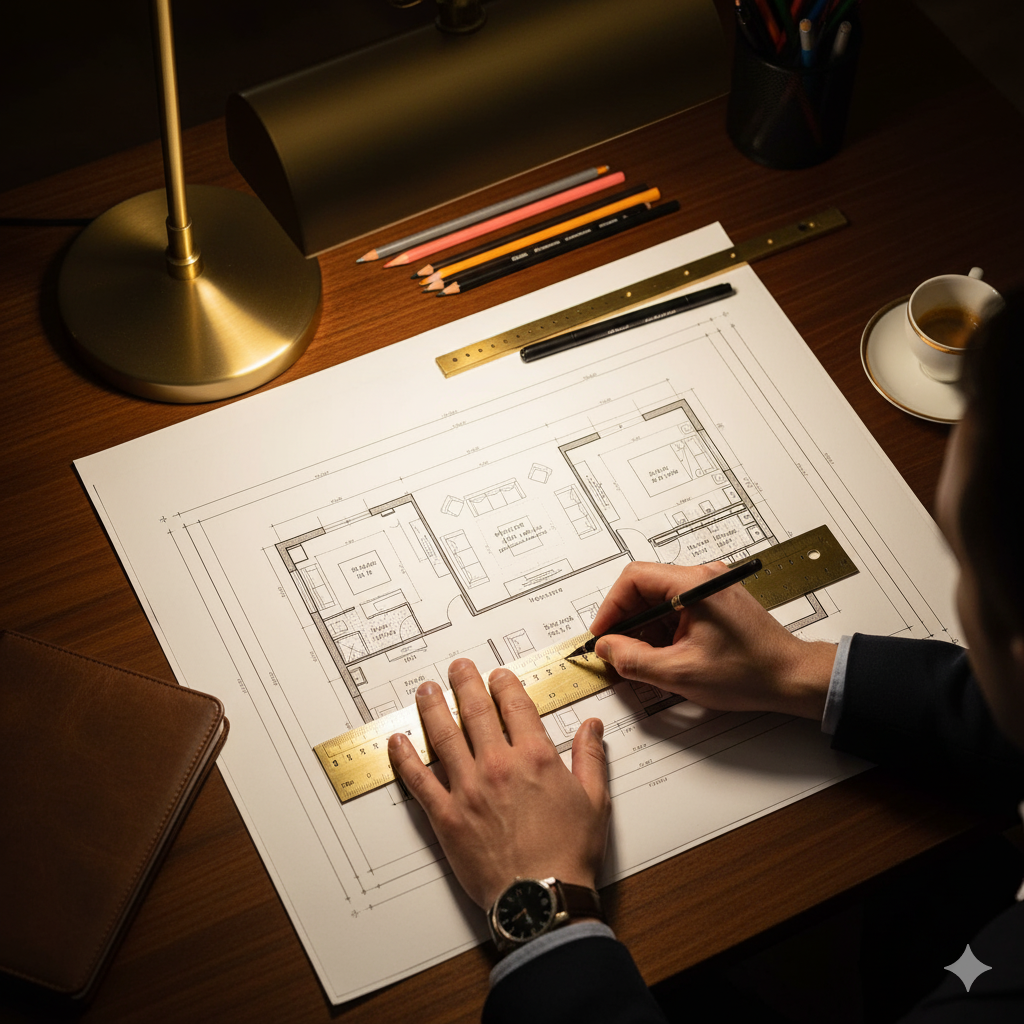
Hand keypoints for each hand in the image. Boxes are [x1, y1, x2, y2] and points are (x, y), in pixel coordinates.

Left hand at [388, 658, 610, 908]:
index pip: (515, 705)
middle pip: (476, 711)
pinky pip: (419, 780)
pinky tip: (398, 741)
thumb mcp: (594, 801)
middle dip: (465, 683)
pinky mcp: (446, 816)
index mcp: (535, 757)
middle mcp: (498, 765)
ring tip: (426, 690)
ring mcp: (468, 789)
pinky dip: (405, 758)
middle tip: (457, 669)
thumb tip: (592, 727)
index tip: (497, 676)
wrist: (541, 898)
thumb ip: (590, 758)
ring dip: (432, 707)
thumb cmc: (568, 855)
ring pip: (444, 736)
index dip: (504, 684)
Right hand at [590, 561, 835, 719]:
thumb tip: (607, 648)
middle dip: (627, 620)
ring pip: (660, 599)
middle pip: (645, 587)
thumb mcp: (680, 672)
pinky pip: (677, 608)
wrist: (792, 678)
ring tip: (648, 659)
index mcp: (694, 584)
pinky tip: (668, 655)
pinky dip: (664, 630)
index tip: (603, 633)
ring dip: (646, 628)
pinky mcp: (717, 602)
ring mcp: (711, 588)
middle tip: (619, 649)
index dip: (611, 607)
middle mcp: (703, 577)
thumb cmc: (749, 671)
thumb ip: (634, 659)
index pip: (634, 578)